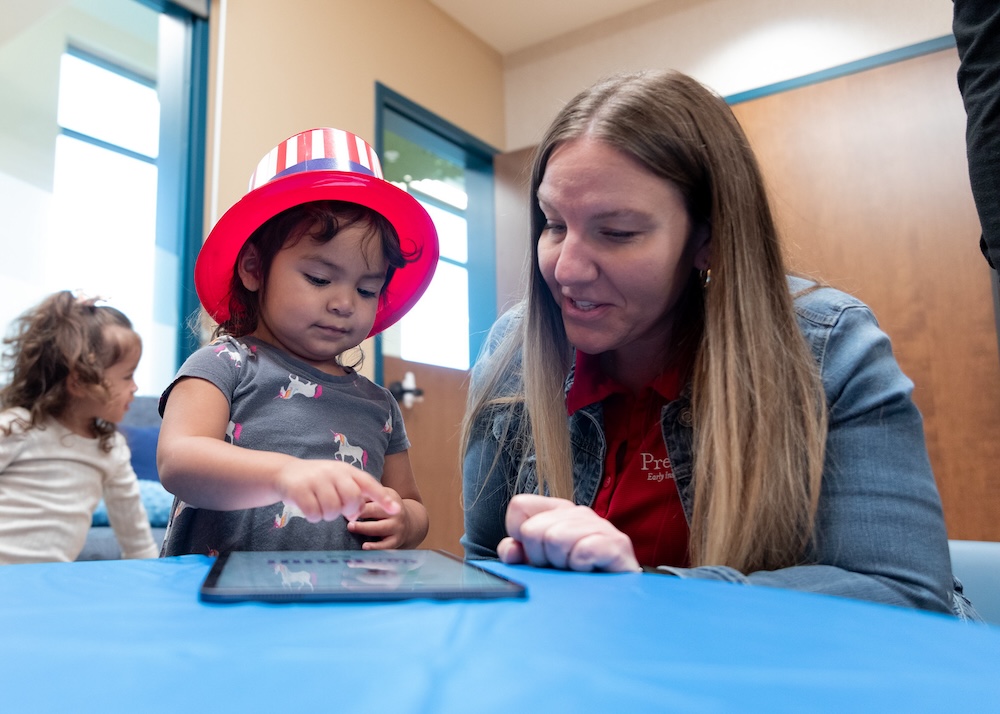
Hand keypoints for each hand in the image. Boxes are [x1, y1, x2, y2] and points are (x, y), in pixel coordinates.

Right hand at [275, 459, 399, 523]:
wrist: (284, 472)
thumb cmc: (316, 481)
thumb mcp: (336, 480)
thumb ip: (350, 493)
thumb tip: (357, 514)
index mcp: (345, 470)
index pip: (369, 483)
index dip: (383, 497)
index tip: (396, 510)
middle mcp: (333, 472)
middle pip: (352, 498)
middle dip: (349, 510)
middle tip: (340, 512)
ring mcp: (316, 479)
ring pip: (332, 509)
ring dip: (328, 516)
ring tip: (322, 509)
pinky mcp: (299, 489)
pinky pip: (314, 513)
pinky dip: (313, 517)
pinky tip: (310, 511)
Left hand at [346, 487, 420, 548]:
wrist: (411, 524)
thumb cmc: (388, 510)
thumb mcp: (384, 497)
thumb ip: (368, 496)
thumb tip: (348, 496)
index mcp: (390, 500)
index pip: (373, 498)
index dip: (358, 500)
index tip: (346, 502)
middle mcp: (395, 512)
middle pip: (375, 511)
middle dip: (360, 512)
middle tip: (345, 512)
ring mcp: (397, 528)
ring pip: (379, 528)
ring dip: (364, 528)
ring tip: (351, 527)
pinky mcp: (396, 542)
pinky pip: (385, 546)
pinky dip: (375, 547)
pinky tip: (364, 546)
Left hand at [498, 494, 640, 571]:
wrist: (616, 601)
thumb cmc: (576, 580)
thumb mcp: (540, 566)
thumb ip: (518, 554)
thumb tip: (510, 548)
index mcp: (557, 512)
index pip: (519, 506)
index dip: (520, 537)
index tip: (538, 555)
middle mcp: (578, 513)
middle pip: (533, 528)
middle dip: (541, 557)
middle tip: (560, 568)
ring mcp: (599, 526)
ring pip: (556, 538)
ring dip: (562, 564)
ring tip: (575, 571)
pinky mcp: (617, 545)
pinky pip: (582, 551)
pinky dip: (580, 568)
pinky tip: (589, 572)